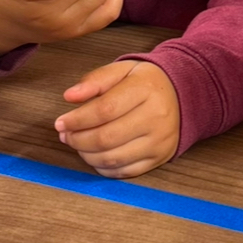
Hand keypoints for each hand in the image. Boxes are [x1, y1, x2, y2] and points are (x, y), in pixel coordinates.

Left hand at [55, 60, 180, 176]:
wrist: (182, 94)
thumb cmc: (144, 82)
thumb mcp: (122, 70)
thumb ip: (95, 80)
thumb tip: (69, 97)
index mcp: (146, 89)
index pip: (105, 110)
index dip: (77, 120)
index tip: (60, 123)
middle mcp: (156, 116)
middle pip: (107, 137)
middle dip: (78, 140)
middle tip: (66, 135)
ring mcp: (159, 140)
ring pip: (113, 158)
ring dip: (87, 155)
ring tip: (78, 144)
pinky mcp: (160, 158)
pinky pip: (124, 172)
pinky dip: (103, 167)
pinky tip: (95, 155)